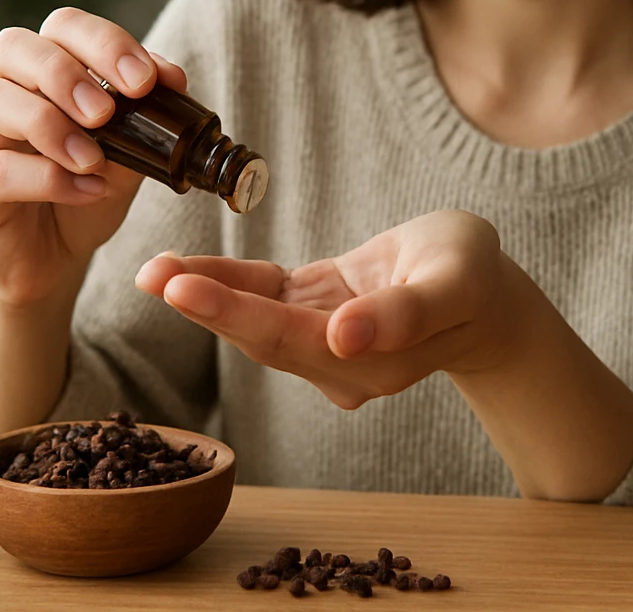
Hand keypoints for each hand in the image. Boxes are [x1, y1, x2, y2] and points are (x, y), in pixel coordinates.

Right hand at [0, 7, 188, 308]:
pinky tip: (87, 190)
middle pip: (14, 47)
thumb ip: (147, 114)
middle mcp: (5, 94)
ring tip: (94, 160)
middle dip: (68, 74)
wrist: (55, 258)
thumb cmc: (87, 190)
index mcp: (45, 73)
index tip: (144, 80)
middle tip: (107, 113)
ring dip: (51, 124)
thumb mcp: (131, 150)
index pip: (61, 26)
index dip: (102, 42)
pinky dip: (46, 178)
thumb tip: (173, 77)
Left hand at [133, 210, 535, 408]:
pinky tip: (184, 269)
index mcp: (370, 363)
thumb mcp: (455, 281)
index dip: (232, 313)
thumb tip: (344, 338)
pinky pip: (264, 298)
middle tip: (149, 273)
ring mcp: (322, 342)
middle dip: (203, 305)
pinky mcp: (314, 313)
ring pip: (254, 319)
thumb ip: (403, 314)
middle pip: (260, 335)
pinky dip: (227, 282)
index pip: (288, 338)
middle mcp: (338, 364)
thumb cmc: (475, 279)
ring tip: (153, 268)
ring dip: (204, 295)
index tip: (181, 289)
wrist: (483, 292)